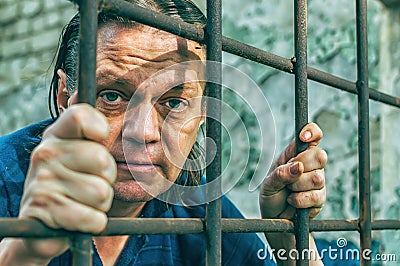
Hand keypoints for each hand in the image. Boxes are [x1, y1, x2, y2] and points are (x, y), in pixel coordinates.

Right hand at [12, 104, 116, 262]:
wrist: (45, 229)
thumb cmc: (75, 186)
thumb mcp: (84, 157)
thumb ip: (102, 140)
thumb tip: (141, 126)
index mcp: (57, 136)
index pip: (80, 116)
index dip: (98, 126)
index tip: (102, 138)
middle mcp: (46, 154)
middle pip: (102, 160)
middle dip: (108, 178)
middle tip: (92, 183)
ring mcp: (42, 182)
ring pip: (101, 192)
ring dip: (101, 204)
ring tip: (84, 202)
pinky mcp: (44, 211)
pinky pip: (93, 218)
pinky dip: (93, 223)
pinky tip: (79, 218)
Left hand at [259, 123, 326, 219]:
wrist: (274, 217)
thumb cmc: (271, 194)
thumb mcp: (268, 183)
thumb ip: (280, 173)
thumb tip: (297, 167)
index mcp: (296, 153)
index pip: (313, 135)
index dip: (311, 132)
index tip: (303, 137)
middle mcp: (310, 164)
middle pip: (320, 155)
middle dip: (302, 165)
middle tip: (289, 175)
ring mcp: (318, 181)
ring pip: (318, 178)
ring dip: (297, 186)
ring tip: (288, 191)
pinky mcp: (321, 198)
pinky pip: (316, 196)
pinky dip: (300, 200)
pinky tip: (293, 201)